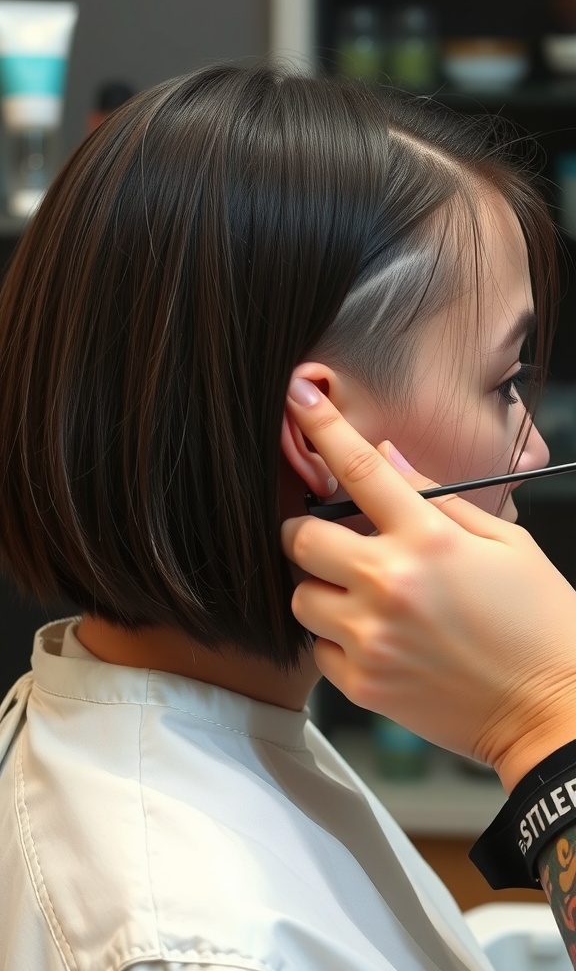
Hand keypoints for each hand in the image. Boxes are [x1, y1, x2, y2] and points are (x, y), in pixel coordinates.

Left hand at [281, 378, 575, 792]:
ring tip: (361, 598)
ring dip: (320, 589)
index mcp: (430, 539)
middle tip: (332, 540)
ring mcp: (372, 638)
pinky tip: (376, 640)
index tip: (297, 396)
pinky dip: (335, 641)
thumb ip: (437, 497)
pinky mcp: (363, 686)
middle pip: (300, 537)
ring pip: (299, 597)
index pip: (359, 467)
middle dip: (308, 532)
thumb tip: (387, 457)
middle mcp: (390, 584)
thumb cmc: (539, 622)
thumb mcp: (506, 542)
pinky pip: (316, 650)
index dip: (322, 425)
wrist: (552, 712)